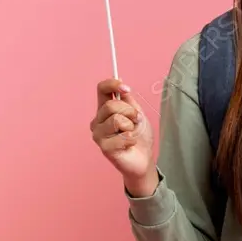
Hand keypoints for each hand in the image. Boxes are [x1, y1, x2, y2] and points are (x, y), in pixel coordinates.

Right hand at [91, 79, 155, 195]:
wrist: (144, 159)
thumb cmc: (139, 136)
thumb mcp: (137, 113)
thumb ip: (128, 100)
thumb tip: (120, 81)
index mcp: (105, 109)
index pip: (101, 90)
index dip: (113, 85)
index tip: (126, 88)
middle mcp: (98, 120)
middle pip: (110, 105)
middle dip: (129, 111)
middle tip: (136, 121)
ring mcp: (98, 135)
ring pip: (115, 119)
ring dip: (130, 126)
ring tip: (132, 134)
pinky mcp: (104, 148)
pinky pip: (120, 136)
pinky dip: (131, 139)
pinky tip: (130, 145)